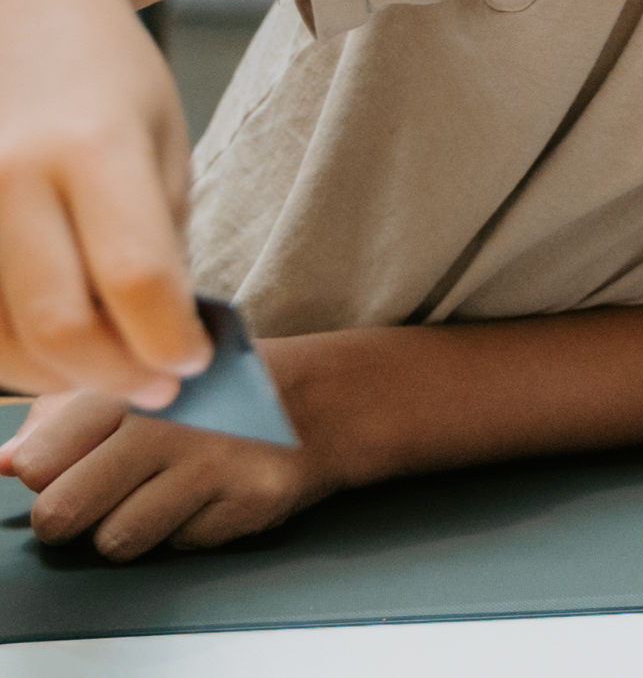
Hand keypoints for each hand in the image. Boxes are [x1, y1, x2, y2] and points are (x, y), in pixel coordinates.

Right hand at [0, 0, 207, 405]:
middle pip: (58, 323)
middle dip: (116, 374)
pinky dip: (2, 352)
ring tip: (101, 367)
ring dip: (54, 376)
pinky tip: (41, 349)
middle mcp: (9, 175)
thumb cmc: (105, 72)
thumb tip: (163, 338)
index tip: (194, 362)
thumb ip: (162, 238)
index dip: (168, 341)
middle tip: (156, 385)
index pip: (136, 279)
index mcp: (93, 147)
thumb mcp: (165, 139)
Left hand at [1, 390, 332, 558]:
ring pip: (117, 542)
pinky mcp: (250, 502)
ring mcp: (213, 467)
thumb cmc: (216, 389)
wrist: (325, 396)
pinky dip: (187, 529)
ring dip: (128, 529)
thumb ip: (63, 417)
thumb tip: (6, 462)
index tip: (60, 469)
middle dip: (68, 517)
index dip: (42, 475)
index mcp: (131, 389)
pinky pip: (182, 546)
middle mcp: (169, 426)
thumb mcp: (139, 381)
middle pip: (62, 514)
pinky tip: (206, 496)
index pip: (35, 463)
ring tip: (155, 497)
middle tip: (91, 501)